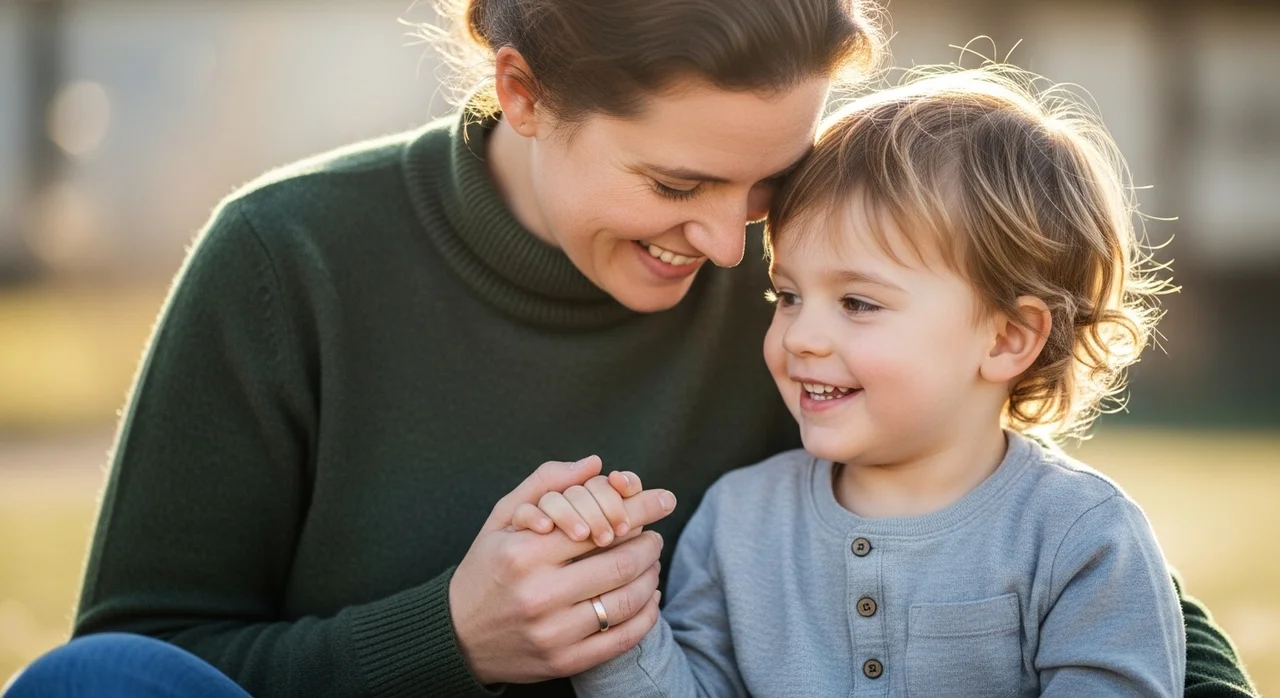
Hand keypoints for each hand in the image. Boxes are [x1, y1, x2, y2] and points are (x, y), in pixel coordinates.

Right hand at [449, 456, 677, 684]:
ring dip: (651, 578)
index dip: (641, 509)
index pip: (600, 523)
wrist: (457, 636)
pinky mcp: (564, 661)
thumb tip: (594, 463)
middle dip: (650, 545)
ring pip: (627, 601)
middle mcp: (538, 594)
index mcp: (524, 554)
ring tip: (651, 565)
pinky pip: (622, 638)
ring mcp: (553, 632)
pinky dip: (646, 615)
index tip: (663, 500)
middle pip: (621, 563)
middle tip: (654, 537)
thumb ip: (546, 483)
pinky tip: (647, 598)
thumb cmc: (485, 569)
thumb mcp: (502, 519)